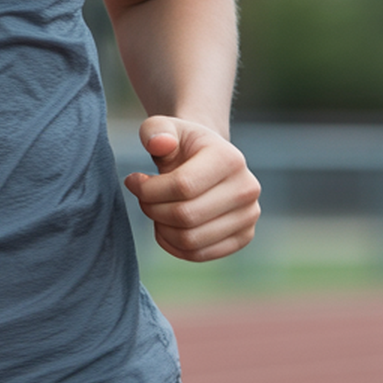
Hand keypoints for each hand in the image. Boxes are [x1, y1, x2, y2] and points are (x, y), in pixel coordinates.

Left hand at [124, 116, 260, 261]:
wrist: (206, 160)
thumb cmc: (180, 144)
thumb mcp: (162, 128)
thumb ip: (155, 131)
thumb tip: (160, 144)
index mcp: (230, 159)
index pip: (182, 186)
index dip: (149, 190)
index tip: (133, 181)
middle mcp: (247, 188)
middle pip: (186, 216)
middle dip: (153, 210)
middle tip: (142, 199)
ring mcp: (249, 215)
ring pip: (191, 239)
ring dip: (161, 229)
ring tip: (154, 211)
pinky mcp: (243, 236)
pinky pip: (200, 254)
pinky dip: (173, 246)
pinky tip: (164, 227)